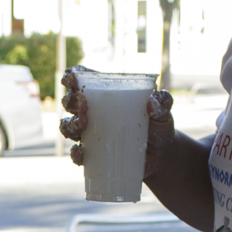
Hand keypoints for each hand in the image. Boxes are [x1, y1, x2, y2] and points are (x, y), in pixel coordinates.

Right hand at [58, 66, 177, 179]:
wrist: (161, 155)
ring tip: (83, 126)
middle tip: (85, 106)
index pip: (82, 78)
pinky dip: (76, 154)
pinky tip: (81, 154)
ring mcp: (90, 133)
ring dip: (70, 125)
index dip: (71, 76)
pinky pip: (78, 154)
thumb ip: (162, 102)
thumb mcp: (164, 110)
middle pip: (70, 102)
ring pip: (68, 126)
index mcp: (106, 93)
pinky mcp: (93, 155)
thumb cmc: (159, 125)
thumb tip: (151, 104)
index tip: (71, 79)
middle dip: (72, 101)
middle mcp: (92, 111)